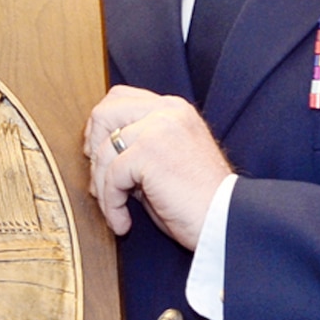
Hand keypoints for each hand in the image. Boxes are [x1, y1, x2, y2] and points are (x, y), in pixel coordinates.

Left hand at [83, 85, 232, 248]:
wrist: (226, 220)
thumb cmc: (198, 200)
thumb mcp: (165, 160)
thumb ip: (138, 146)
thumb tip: (97, 152)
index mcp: (172, 109)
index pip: (119, 97)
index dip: (100, 126)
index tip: (97, 155)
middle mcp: (166, 111)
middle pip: (104, 113)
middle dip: (93, 151)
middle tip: (99, 183)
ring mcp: (158, 128)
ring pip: (103, 152)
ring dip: (102, 188)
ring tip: (115, 210)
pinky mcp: (149, 152)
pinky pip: (111, 178)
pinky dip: (111, 205)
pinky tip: (123, 222)